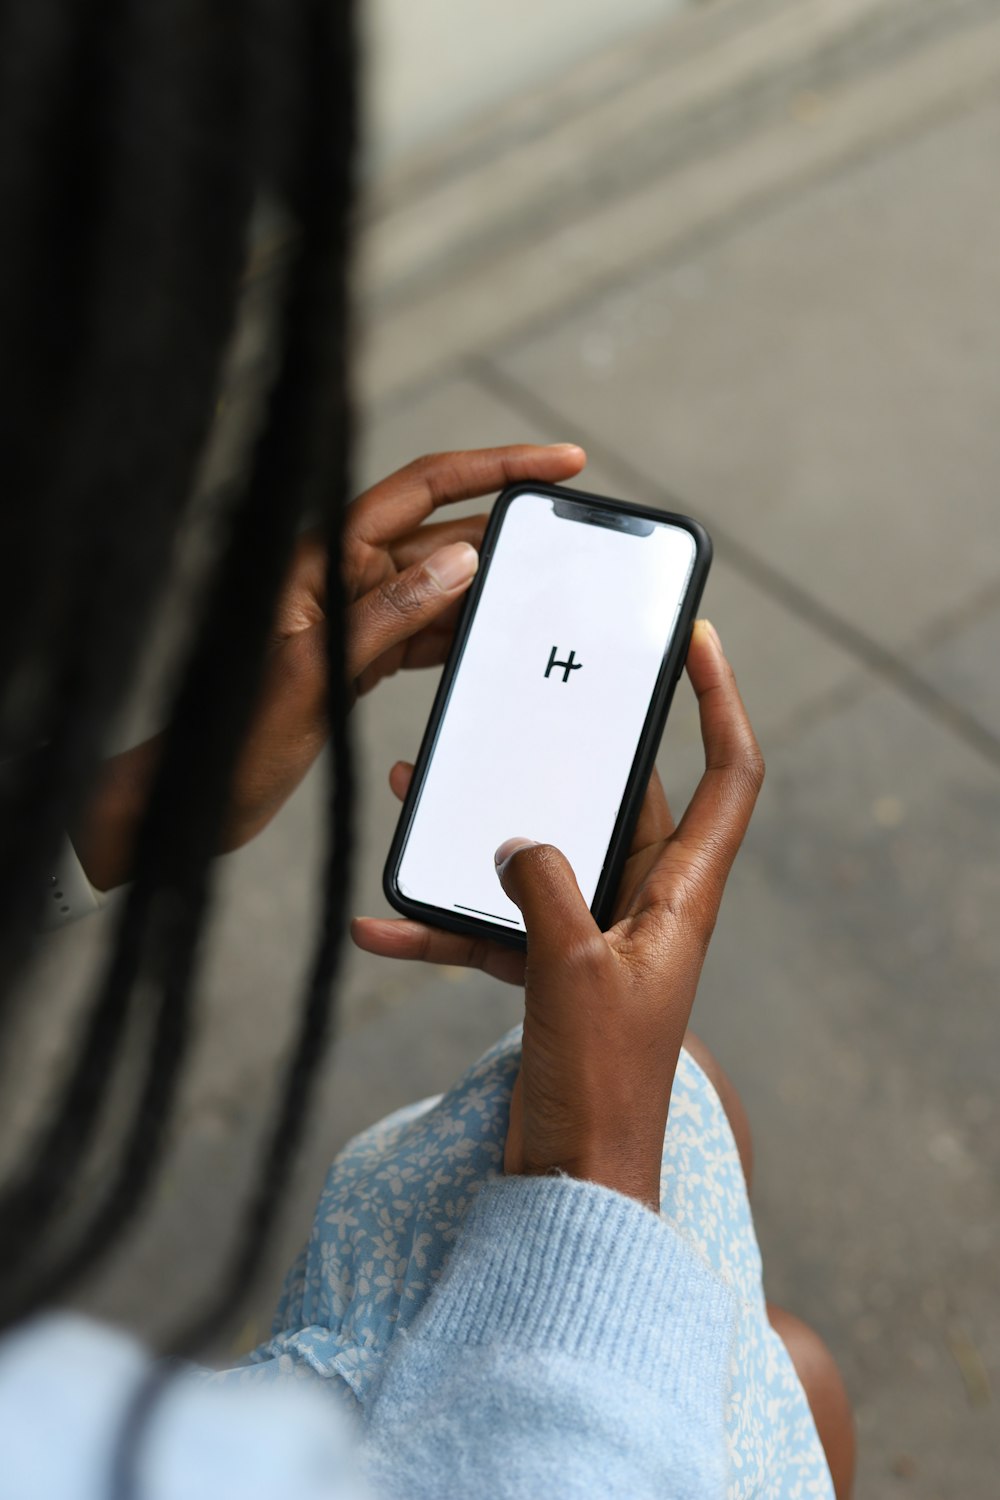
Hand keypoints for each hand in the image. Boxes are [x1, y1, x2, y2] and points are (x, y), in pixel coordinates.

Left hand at [73, 444, 586, 889]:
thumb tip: (461, 559)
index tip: (555, 463)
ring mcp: (352, 616)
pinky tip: (498, 638)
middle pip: (439, 533)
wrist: (204, 795)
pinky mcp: (359, 656)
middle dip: (504, 531)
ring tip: (545, 592)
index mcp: (323, 559)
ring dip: (490, 586)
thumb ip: (388, 613)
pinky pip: (425, 631)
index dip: (493, 467)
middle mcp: (340, 577)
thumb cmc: (238, 734)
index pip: (421, 489)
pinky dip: (463, 632)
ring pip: (440, 585)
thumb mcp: (316, 672)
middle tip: (567, 539)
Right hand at [354, 621, 762, 1211]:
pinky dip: (445, 923)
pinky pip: (495, 926)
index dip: (721, 703)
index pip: (729, 777)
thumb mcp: (572, 970)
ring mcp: (595, 938)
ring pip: (543, 858)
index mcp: (682, 897)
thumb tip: (517, 841)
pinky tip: (379, 924)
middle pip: (618, 803)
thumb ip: (545, 888)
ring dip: (482, 834)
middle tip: (519, 701)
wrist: (572, 1185)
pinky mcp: (550, 973)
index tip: (695, 642)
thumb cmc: (599, 1087)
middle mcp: (646, 907)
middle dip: (561, 758)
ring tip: (416, 792)